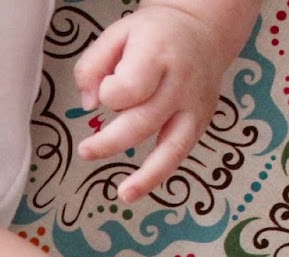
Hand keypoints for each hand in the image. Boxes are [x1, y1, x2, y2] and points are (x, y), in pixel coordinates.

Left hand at [74, 3, 231, 202]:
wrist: (202, 29)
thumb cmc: (152, 35)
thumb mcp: (115, 34)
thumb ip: (92, 66)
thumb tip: (90, 103)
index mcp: (157, 55)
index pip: (129, 88)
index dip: (110, 93)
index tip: (106, 88)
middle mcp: (180, 82)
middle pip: (144, 121)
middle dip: (110, 142)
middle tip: (85, 150)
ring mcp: (195, 105)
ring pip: (172, 146)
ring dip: (147, 175)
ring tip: (124, 195)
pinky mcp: (202, 121)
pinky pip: (181, 153)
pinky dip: (160, 174)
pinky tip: (138, 189)